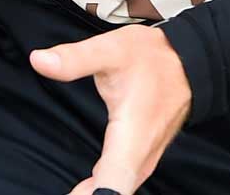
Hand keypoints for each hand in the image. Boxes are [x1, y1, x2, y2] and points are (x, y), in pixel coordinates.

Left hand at [32, 24, 192, 194]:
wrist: (190, 63)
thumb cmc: (153, 58)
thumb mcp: (112, 49)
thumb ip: (76, 59)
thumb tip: (39, 60)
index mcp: (131, 138)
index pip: (111, 188)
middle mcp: (139, 158)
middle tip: (63, 193)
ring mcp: (142, 161)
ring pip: (117, 191)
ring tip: (68, 194)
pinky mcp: (140, 159)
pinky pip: (120, 186)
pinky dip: (103, 191)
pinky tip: (84, 191)